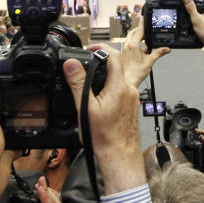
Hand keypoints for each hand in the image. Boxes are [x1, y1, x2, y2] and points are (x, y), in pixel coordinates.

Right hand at [63, 46, 143, 193]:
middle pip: (117, 65)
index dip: (101, 48)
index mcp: (119, 87)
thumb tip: (72, 64)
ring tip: (90, 77)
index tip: (90, 48)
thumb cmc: (105, 137)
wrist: (119, 154)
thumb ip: (78, 83)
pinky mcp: (130, 104)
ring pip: (119, 77)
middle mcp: (129, 90)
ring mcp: (132, 97)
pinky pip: (120, 87)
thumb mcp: (86, 108)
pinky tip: (99, 94)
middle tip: (87, 60)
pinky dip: (110, 85)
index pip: (114, 56)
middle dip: (101, 60)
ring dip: (105, 73)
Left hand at [120, 26, 169, 88]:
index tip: (143, 16)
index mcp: (133, 45)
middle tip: (146, 27)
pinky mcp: (124, 54)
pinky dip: (135, 42)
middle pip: (133, 32)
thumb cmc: (135, 73)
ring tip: (145, 37)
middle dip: (140, 28)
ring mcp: (124, 50)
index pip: (139, 30)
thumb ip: (158, 53)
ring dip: (137, 35)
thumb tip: (166, 49)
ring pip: (130, 37)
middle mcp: (127, 46)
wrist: (127, 81)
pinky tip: (141, 47)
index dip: (142, 23)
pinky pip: (129, 43)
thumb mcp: (150, 62)